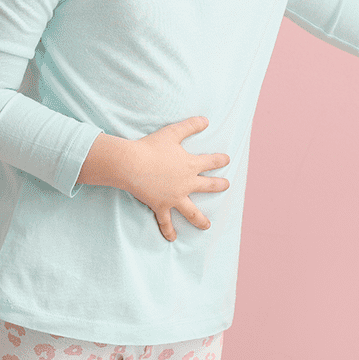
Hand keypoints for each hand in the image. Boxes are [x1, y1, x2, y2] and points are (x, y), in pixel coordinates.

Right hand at [125, 116, 229, 241]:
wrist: (132, 164)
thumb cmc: (152, 146)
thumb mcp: (173, 132)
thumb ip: (191, 126)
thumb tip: (207, 120)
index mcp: (190, 165)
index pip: (211, 162)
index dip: (220, 160)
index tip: (226, 160)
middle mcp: (186, 183)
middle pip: (207, 186)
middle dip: (219, 185)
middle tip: (226, 185)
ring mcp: (174, 197)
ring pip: (192, 211)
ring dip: (200, 219)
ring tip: (207, 226)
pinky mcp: (161, 206)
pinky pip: (166, 221)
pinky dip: (168, 230)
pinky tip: (172, 239)